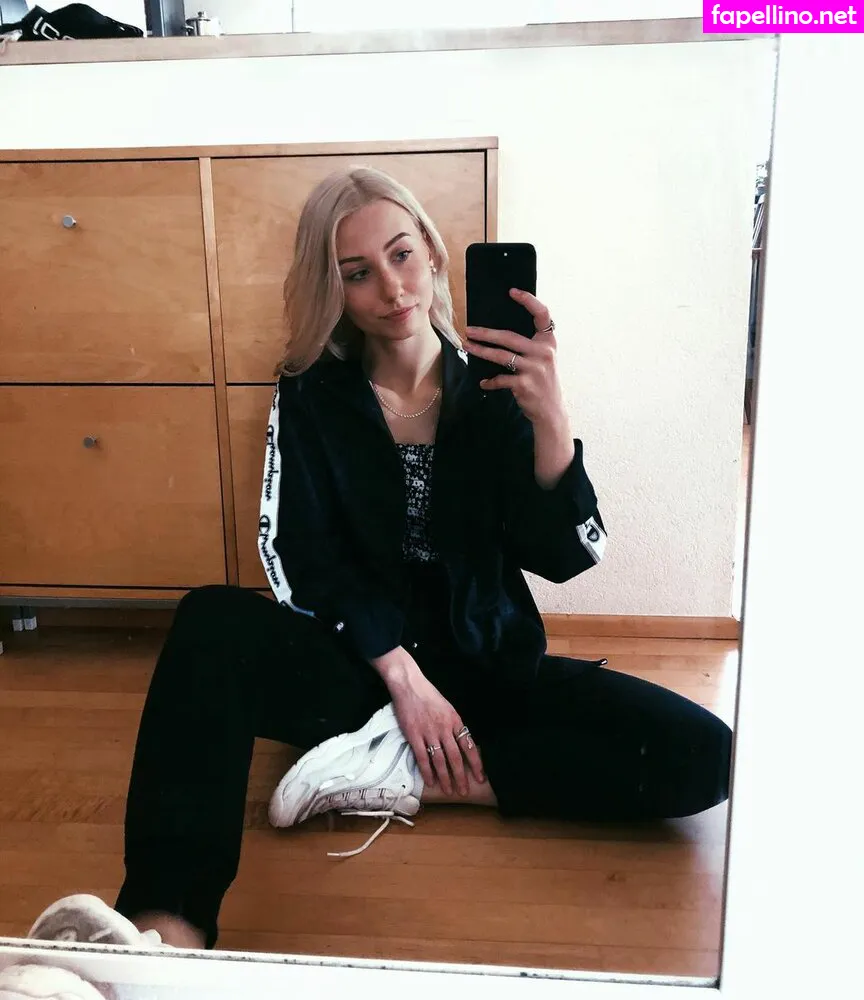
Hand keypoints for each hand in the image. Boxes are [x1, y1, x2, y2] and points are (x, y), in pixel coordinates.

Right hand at [388, 671, 484, 795]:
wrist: (410, 685)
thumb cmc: (429, 695)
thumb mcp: (448, 708)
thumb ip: (454, 726)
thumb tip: (461, 743)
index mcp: (455, 721)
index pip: (469, 746)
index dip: (476, 763)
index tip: (480, 777)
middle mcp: (444, 729)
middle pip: (456, 757)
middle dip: (461, 776)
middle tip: (464, 791)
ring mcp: (429, 733)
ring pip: (440, 760)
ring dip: (445, 778)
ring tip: (449, 791)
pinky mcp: (414, 735)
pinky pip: (422, 757)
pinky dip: (427, 771)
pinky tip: (430, 782)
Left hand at [464, 289, 565, 425]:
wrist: (551, 411)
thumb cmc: (543, 382)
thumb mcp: (544, 359)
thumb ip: (531, 345)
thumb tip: (501, 332)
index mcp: (549, 342)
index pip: (543, 314)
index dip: (529, 300)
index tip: (513, 292)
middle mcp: (543, 352)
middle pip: (509, 337)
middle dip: (486, 333)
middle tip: (469, 330)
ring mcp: (534, 369)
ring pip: (501, 356)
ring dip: (481, 351)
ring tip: (467, 346)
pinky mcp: (525, 384)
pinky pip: (501, 379)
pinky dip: (490, 381)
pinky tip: (484, 383)